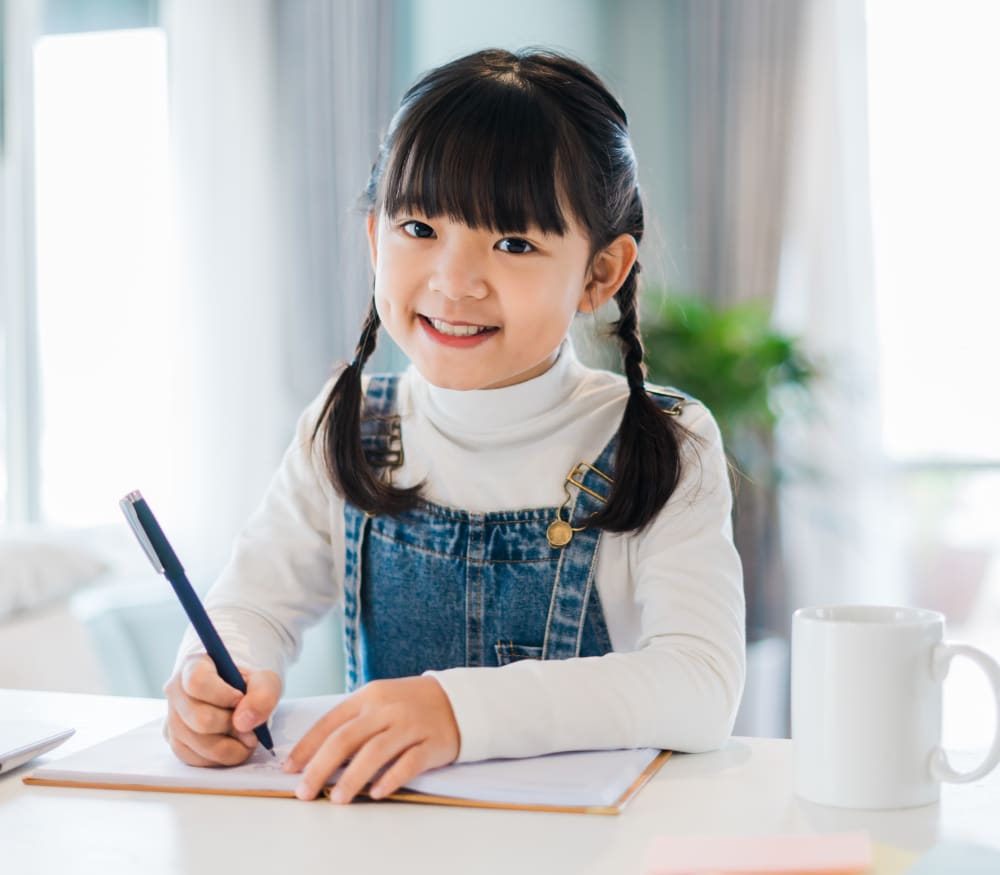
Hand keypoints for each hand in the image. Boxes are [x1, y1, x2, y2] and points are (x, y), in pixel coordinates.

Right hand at [163, 653, 281, 766]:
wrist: (238, 699)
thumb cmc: (246, 687)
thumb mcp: (264, 680)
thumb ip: (262, 694)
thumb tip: (244, 723)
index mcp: (193, 666)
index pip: (197, 682)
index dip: (222, 695)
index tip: (240, 699)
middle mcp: (176, 693)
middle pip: (200, 719)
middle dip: (232, 727)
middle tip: (250, 727)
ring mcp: (172, 720)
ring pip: (200, 744)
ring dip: (231, 746)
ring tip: (245, 737)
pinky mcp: (176, 744)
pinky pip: (198, 760)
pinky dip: (221, 758)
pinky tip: (232, 745)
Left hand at [283, 676, 459, 802]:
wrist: (460, 700)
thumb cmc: (412, 704)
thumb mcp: (381, 700)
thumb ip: (354, 722)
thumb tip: (318, 754)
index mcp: (369, 696)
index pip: (330, 722)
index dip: (307, 747)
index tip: (290, 769)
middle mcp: (387, 709)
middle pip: (346, 739)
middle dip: (320, 768)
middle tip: (305, 792)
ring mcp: (411, 725)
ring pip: (375, 752)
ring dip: (352, 778)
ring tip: (338, 798)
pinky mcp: (432, 742)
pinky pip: (409, 762)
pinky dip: (391, 778)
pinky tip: (377, 793)